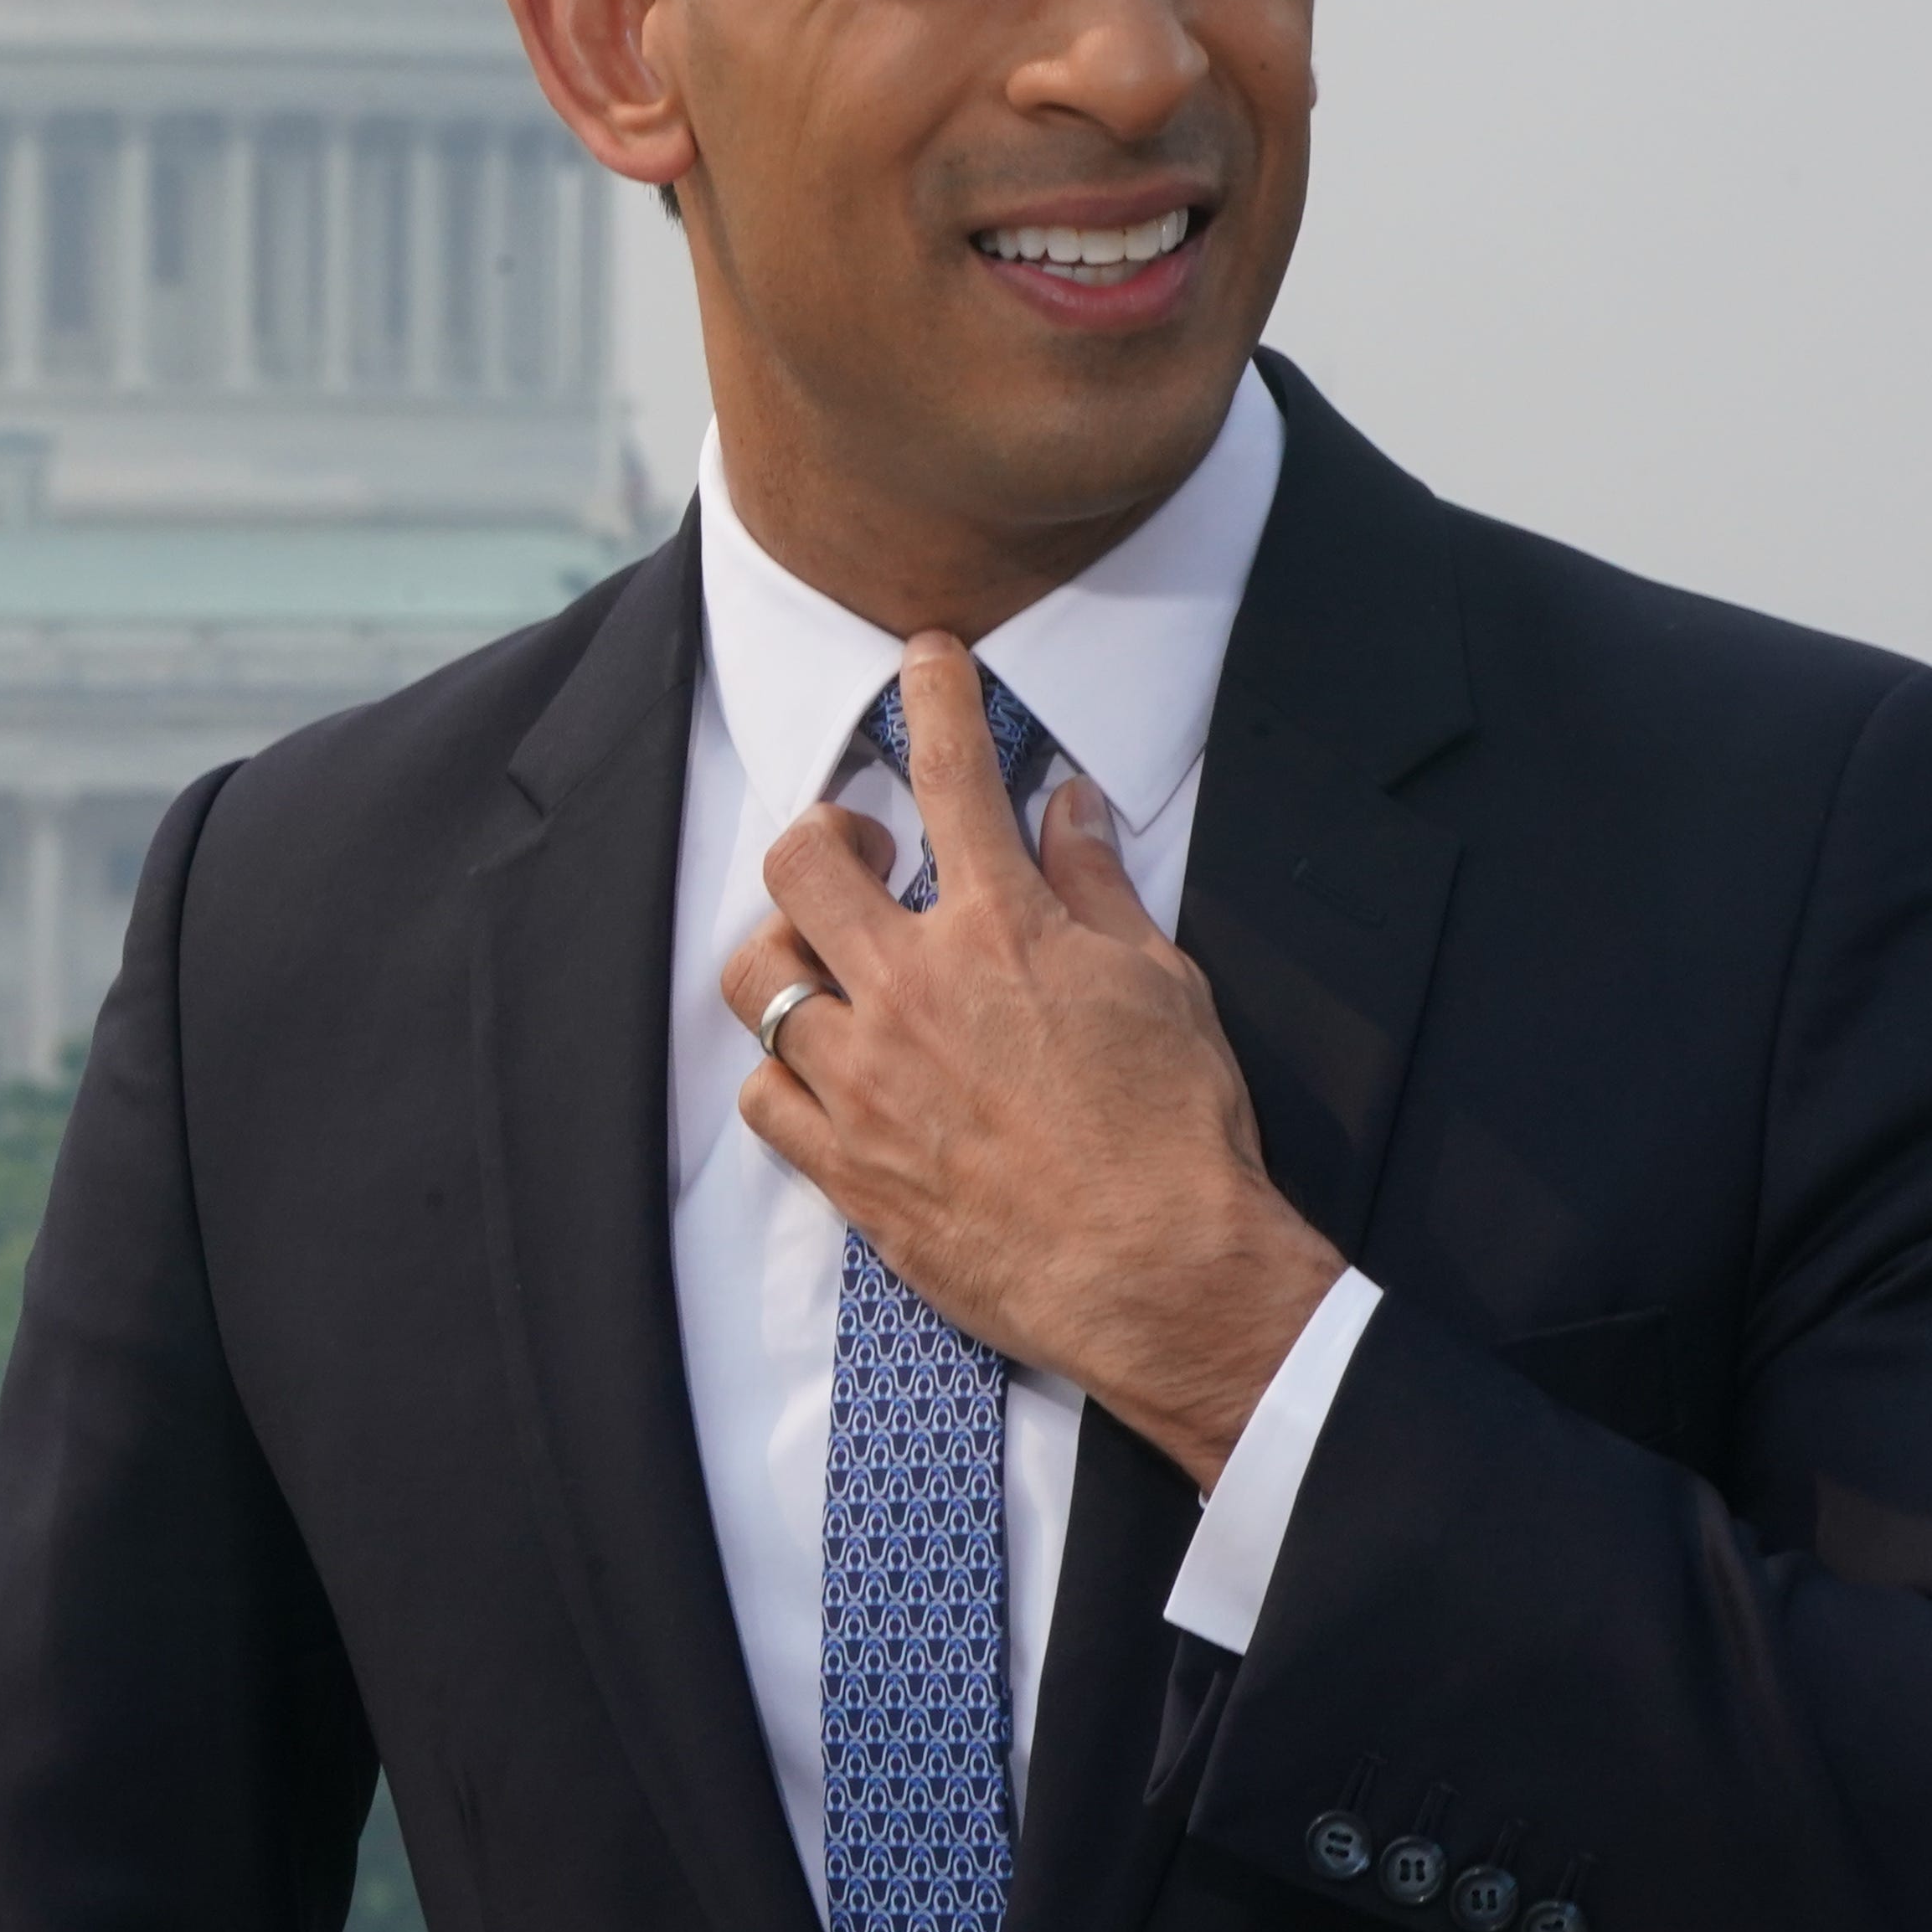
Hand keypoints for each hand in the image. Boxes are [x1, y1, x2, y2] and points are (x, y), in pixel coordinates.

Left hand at [720, 635, 1346, 1492]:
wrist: (1161, 1274)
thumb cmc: (1177, 1130)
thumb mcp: (1161, 984)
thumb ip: (1097, 886)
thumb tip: (1069, 808)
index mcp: (1002, 930)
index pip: (954, 775)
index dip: (934, 697)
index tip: (923, 657)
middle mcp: (913, 990)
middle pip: (802, 862)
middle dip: (824, 833)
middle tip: (865, 851)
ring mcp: (866, 1079)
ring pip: (755, 977)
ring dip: (788, 955)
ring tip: (833, 966)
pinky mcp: (846, 1165)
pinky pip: (761, 1095)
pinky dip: (782, 1073)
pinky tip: (824, 1072)